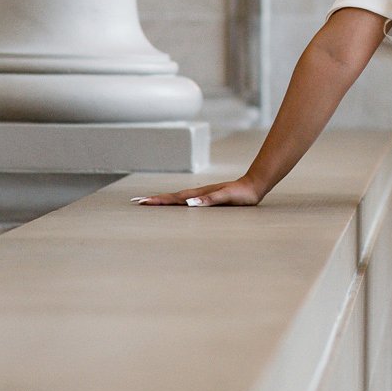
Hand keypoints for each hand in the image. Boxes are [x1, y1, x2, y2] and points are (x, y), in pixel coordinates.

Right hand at [132, 177, 261, 207]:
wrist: (253, 186)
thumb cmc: (241, 194)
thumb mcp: (227, 197)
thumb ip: (209, 200)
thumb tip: (190, 202)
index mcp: (199, 194)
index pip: (174, 198)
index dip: (158, 201)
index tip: (143, 202)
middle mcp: (197, 194)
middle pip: (171, 197)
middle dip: (154, 200)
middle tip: (138, 202)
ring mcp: (201, 195)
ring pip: (177, 198)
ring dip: (162, 200)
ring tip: (149, 202)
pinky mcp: (206, 198)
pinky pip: (186, 201)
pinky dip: (175, 202)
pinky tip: (173, 204)